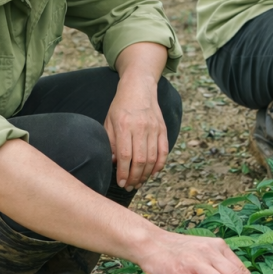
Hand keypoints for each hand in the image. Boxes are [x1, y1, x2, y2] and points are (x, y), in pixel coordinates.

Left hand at [104, 74, 168, 190]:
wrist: (139, 87)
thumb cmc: (121, 105)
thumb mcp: (109, 121)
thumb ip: (110, 142)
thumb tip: (114, 163)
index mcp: (124, 126)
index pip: (124, 155)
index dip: (123, 172)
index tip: (120, 182)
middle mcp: (140, 128)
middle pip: (140, 160)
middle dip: (134, 177)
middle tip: (129, 186)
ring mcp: (154, 128)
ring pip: (152, 159)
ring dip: (146, 174)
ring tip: (139, 182)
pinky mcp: (163, 129)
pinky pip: (163, 151)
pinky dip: (159, 165)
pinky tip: (153, 173)